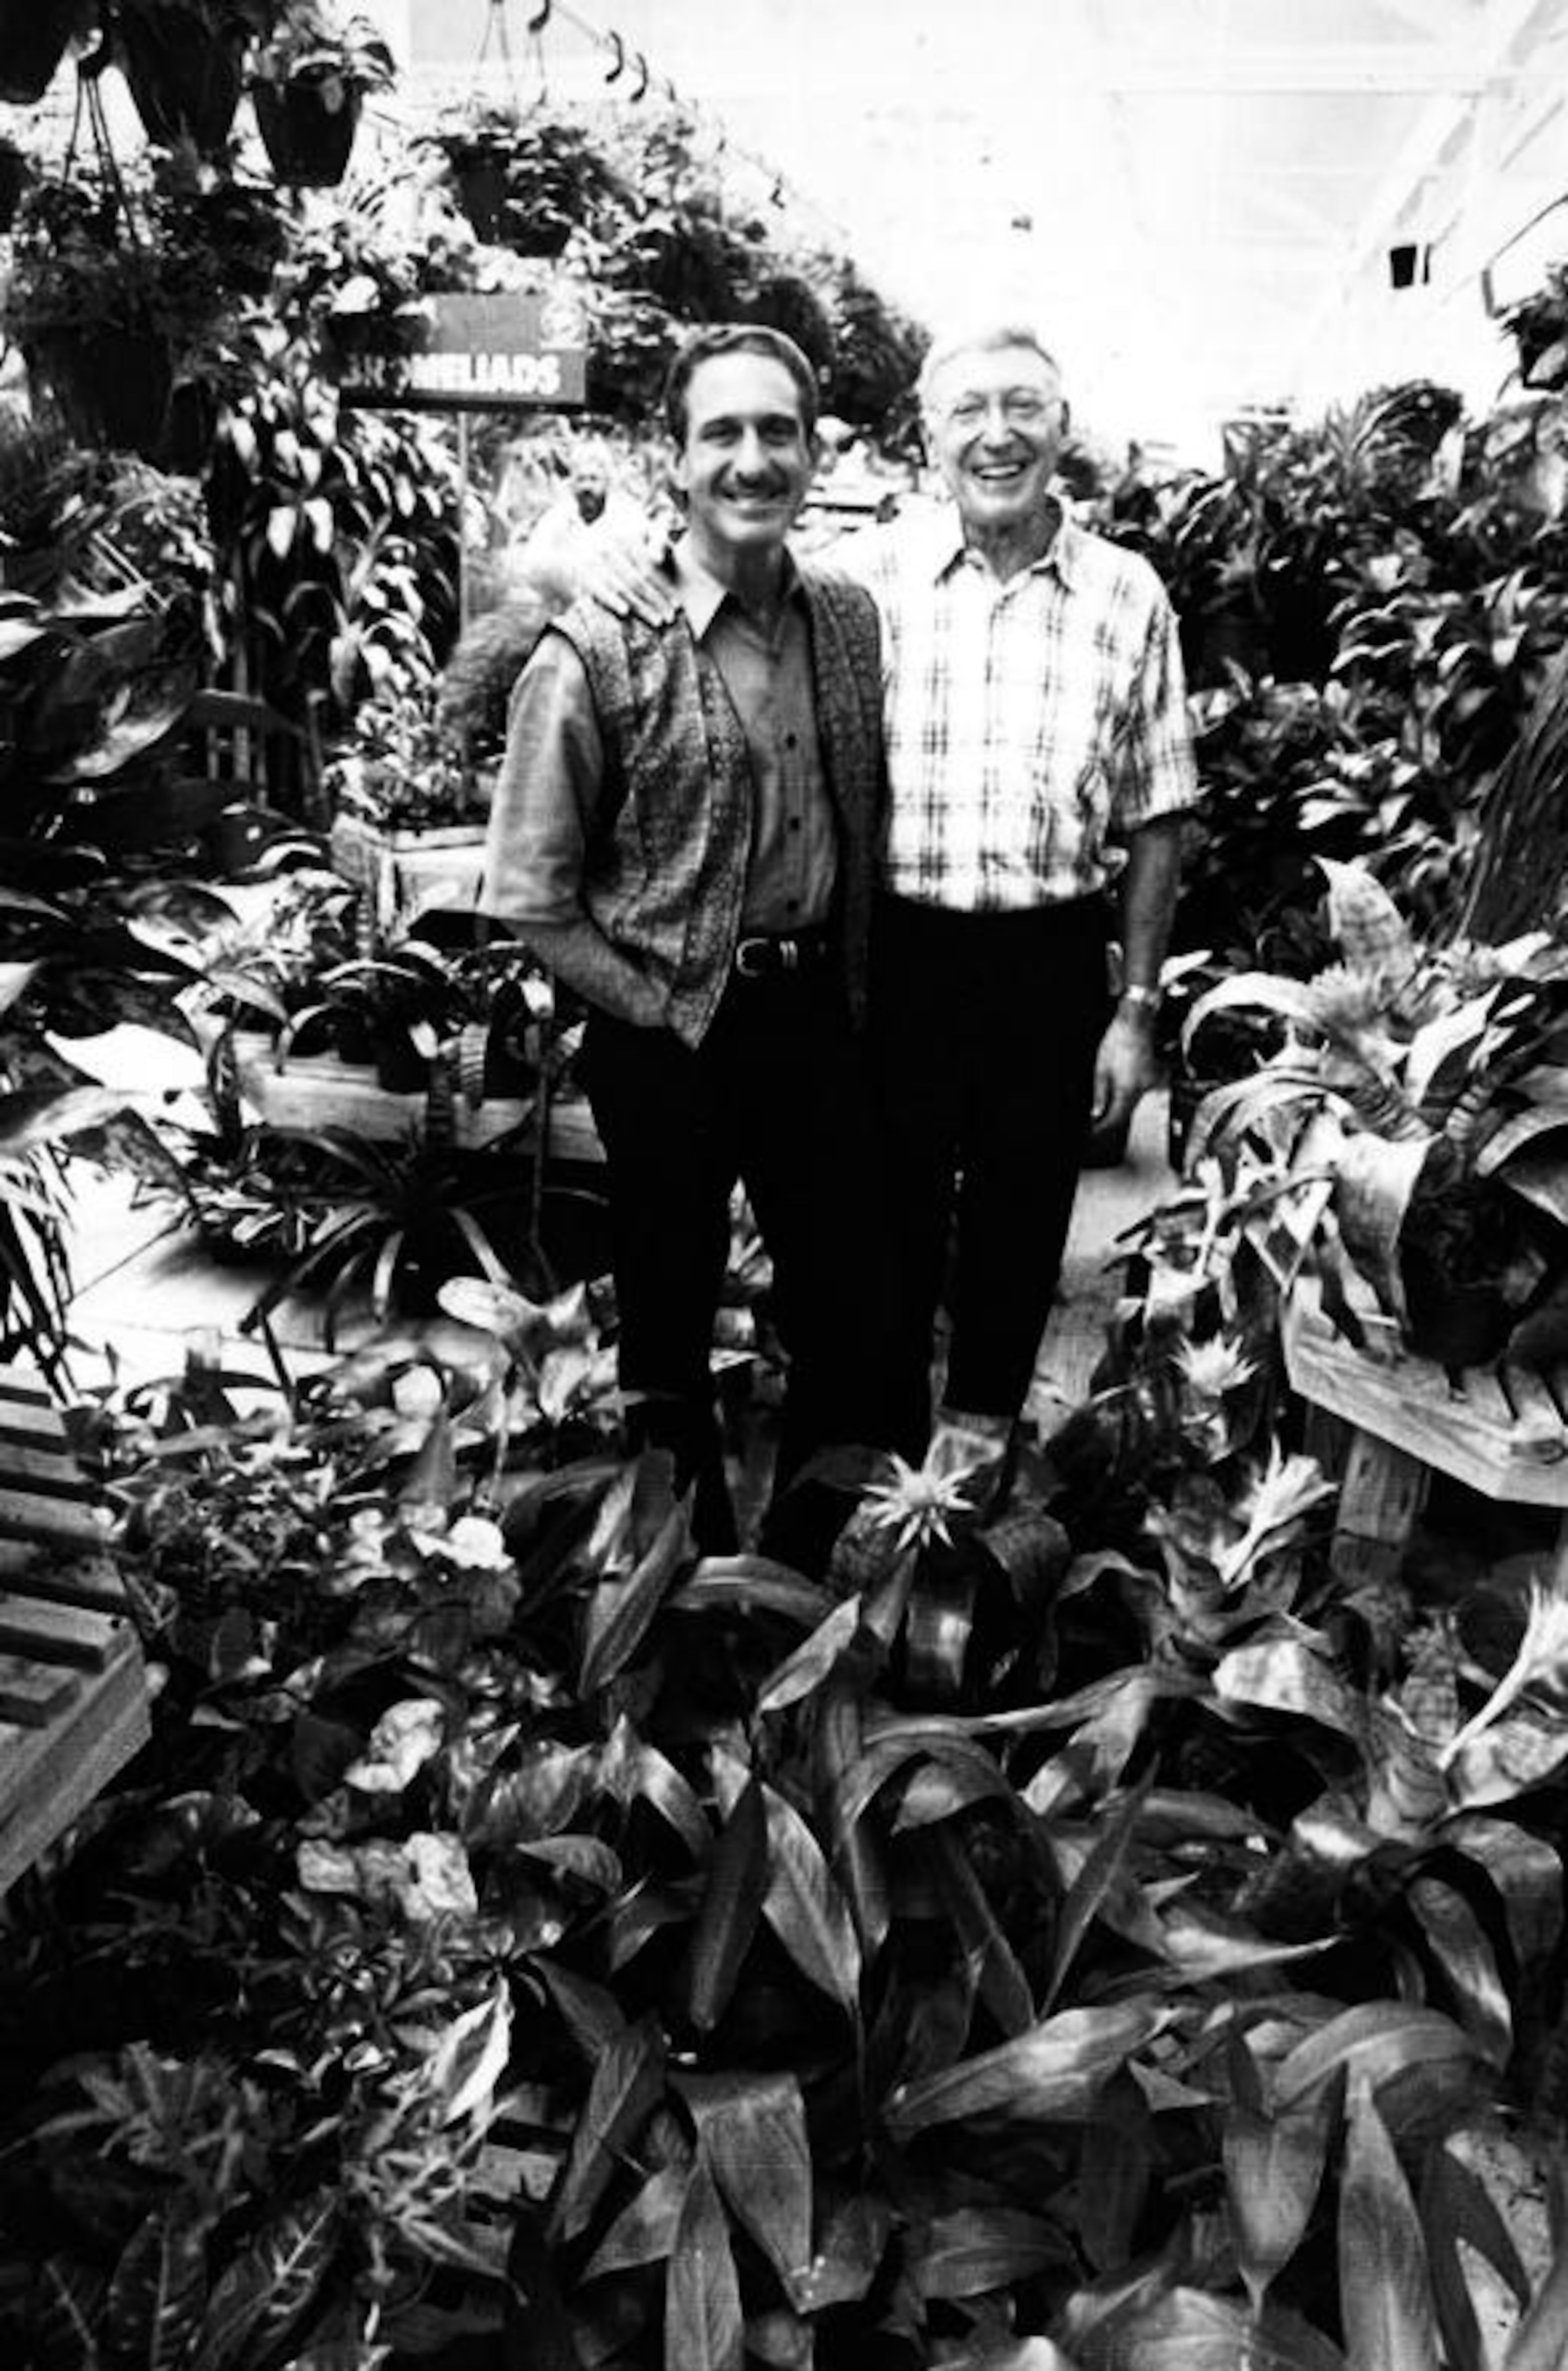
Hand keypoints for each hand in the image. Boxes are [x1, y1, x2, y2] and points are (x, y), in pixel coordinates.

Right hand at [581, 522, 675, 626]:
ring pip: (623, 589)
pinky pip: (600, 591)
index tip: (677, 603)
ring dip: (641, 607)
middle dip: (656, 601)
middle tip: (670, 617)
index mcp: (625, 537)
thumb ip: (655, 540)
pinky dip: (612, 601)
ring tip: (657, 621)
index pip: (649, 568)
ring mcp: (595, 562)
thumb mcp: (640, 529)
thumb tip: (657, 558)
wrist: (574, 539)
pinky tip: (625, 612)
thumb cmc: (618, 534)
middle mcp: (609, 548)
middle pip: (637, 581)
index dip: (664, 587)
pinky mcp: (583, 575)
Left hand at [1090, 1006, 1159, 1141]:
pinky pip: (1142, 1089)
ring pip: (1135, 1101)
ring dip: (1122, 1104)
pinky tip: (1124, 1084)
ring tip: (1109, 1100)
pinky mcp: (1156, 1074)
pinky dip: (1131, 1092)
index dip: (1105, 1128)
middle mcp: (1142, 1089)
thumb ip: (1099, 1093)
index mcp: (1126, 1090)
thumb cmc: (1118, 1042)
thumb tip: (1096, 1112)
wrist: (1136, 1022)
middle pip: (1127, 1111)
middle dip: (1113, 1116)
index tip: (1096, 1131)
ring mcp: (1152, 1082)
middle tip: (1100, 1119)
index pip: (1116, 1118)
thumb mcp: (1100, 1069)